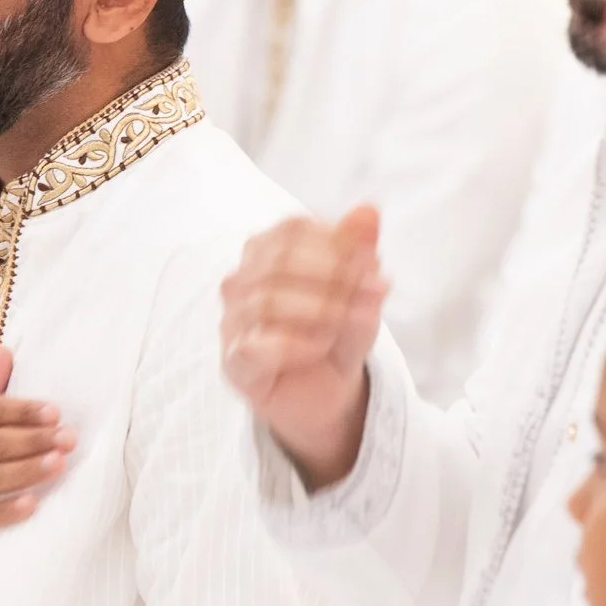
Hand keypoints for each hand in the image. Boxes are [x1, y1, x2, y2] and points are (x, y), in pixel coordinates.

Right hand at [220, 206, 386, 489]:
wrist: (328, 395)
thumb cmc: (336, 334)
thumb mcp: (359, 293)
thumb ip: (359, 253)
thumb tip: (368, 210)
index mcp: (267, 253)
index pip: (291, 230)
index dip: (334, 241)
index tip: (371, 262)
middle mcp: (242, 282)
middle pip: (276, 260)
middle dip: (331, 274)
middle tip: (370, 291)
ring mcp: (233, 322)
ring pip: (266, 300)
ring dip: (320, 310)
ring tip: (352, 322)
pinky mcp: (234, 364)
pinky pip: (255, 346)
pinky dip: (296, 344)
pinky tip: (323, 346)